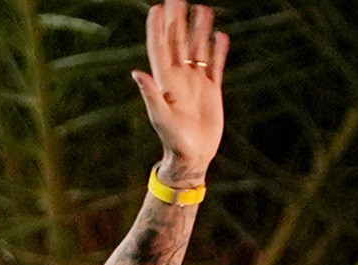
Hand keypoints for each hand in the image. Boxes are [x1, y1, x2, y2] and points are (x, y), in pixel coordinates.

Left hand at [132, 0, 229, 184]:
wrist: (192, 156)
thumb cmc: (173, 140)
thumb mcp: (160, 117)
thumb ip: (150, 94)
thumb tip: (137, 72)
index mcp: (165, 82)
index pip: (160, 49)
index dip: (157, 29)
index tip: (156, 8)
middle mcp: (179, 78)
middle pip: (178, 43)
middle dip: (177, 21)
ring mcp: (195, 83)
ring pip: (198, 49)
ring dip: (199, 30)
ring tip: (203, 8)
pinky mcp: (211, 90)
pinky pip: (215, 66)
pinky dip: (218, 51)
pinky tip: (220, 35)